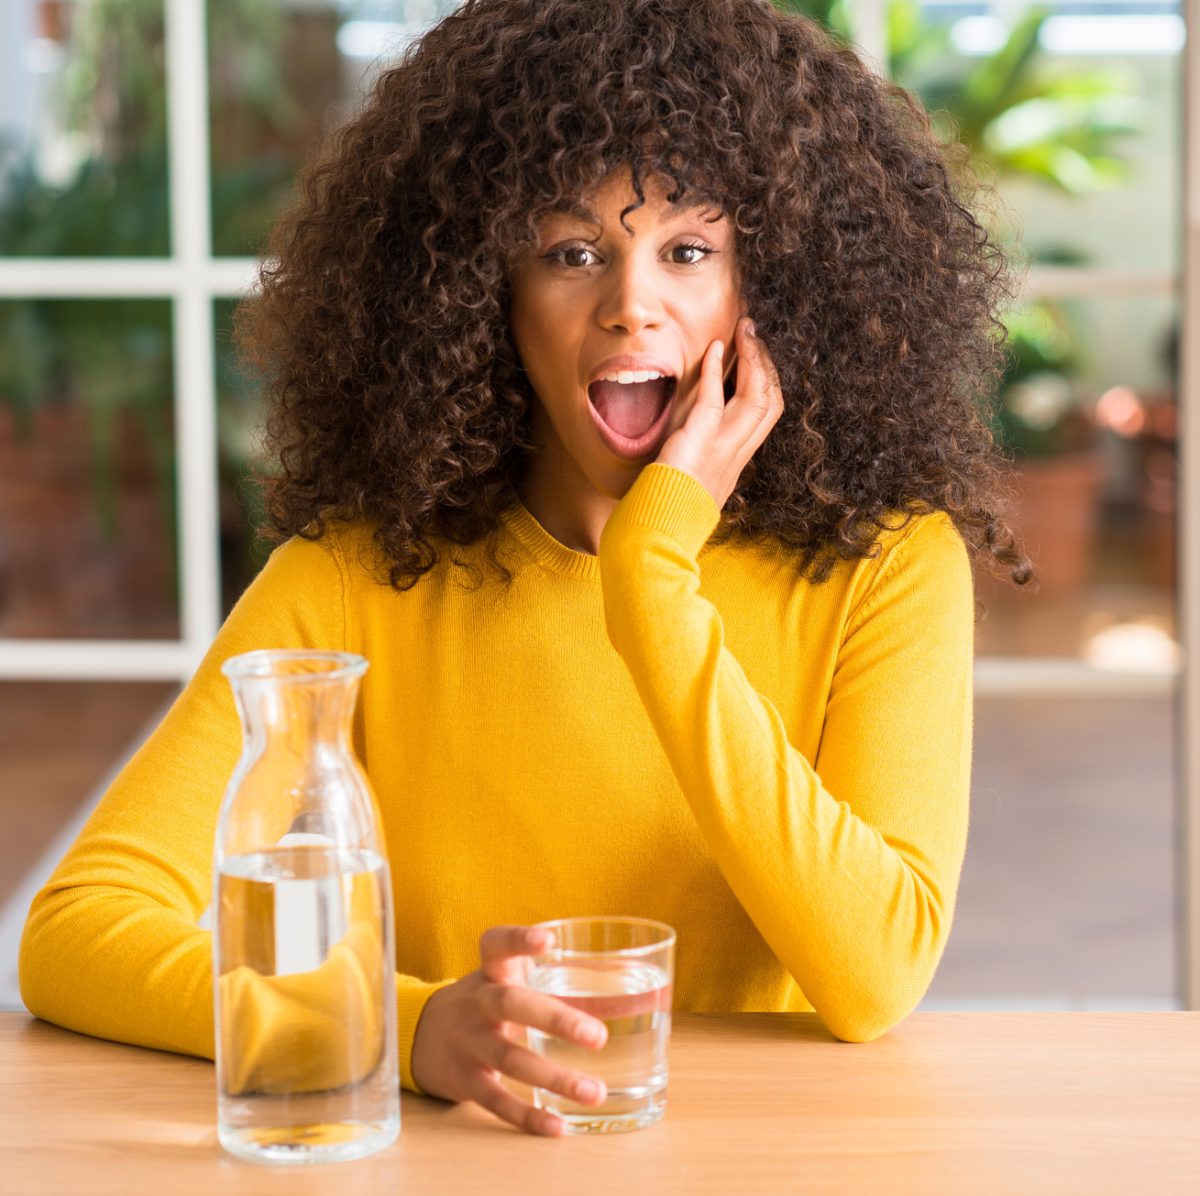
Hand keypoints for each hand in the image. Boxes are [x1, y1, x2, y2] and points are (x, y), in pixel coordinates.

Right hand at [410, 925, 608, 1136]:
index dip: (519, 940)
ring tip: (595, 1092)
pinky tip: (558, 1126)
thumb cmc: (486, 1001)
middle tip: (599, 1036)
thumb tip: (644, 997)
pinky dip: (527, 1116)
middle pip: (510, 1004)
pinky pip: (496, 1100)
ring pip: (509, 1058)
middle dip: (555, 1020)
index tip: (547, 939)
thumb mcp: (509, 979)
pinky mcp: (464, 1080)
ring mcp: (468, 1042)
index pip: (497, 945)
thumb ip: (563, 981)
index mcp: (491, 971)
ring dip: (554, 1078)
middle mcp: (477, 1003)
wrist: (421, 1034)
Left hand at [656, 315, 783, 508]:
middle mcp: (735, 457)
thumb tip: (692, 447)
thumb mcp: (692, 487)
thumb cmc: (665, 514)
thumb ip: (700, 466)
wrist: (656, 536)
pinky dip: (715, 372)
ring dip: (752, 360)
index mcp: (735, 464)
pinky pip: (713, 402)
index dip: (766, 381)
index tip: (756, 356)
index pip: (766, 416)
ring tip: (743, 333)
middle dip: (766, 364)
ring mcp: (721, 451)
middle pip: (771, 403)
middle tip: (754, 334)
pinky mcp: (698, 445)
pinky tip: (714, 349)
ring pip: (757, 399)